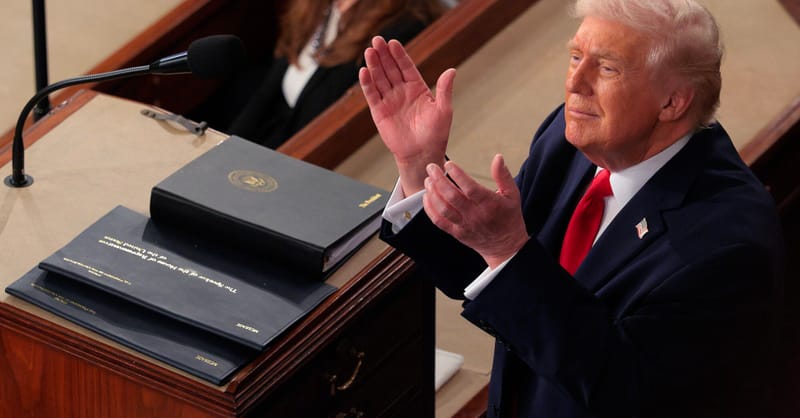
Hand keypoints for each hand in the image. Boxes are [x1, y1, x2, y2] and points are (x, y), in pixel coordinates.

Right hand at [359, 36, 455, 194]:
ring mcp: (389, 100)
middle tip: (377, 40)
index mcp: (417, 88)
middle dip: (383, 55)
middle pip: (390, 69)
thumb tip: (452, 70)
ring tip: (369, 51)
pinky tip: (364, 71)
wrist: (422, 154)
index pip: (406, 67)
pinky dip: (367, 83)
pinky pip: (372, 95)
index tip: (393, 42)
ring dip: (374, 65)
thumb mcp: (444, 110)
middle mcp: (402, 91)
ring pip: (380, 78)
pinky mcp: (379, 112)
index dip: (399, 55)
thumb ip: (445, 90)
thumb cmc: (436, 134)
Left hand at [422, 154, 528, 267]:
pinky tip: (427, 196)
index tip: (448, 163)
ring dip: (432, 193)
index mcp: (489, 204)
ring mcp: (464, 225)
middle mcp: (475, 215)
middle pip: (452, 197)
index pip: (470, 188)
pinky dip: (430, 209)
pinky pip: (439, 221)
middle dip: (438, 180)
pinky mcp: (456, 233)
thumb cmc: (509, 218)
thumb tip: (498, 157)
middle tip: (431, 167)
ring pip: (443, 209)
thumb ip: (503, 175)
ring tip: (428, 180)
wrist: (505, 247)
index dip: (457, 174)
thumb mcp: (512, 195)